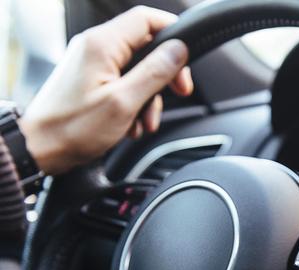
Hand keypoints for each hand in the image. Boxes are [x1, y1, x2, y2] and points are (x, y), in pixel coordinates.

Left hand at [18, 6, 193, 174]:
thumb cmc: (73, 127)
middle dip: (165, 73)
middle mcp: (96, 47)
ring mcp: (92, 63)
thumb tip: (179, 50)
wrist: (40, 148)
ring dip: (150, 96)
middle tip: (179, 92)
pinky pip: (123, 82)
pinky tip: (130, 124)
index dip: (173, 34)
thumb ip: (155, 73)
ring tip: (145, 122)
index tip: (187, 58)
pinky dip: (134, 103)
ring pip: (137, 69)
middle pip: (146, 46)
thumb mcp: (124, 102)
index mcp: (103, 44)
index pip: (147, 19)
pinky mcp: (90, 80)